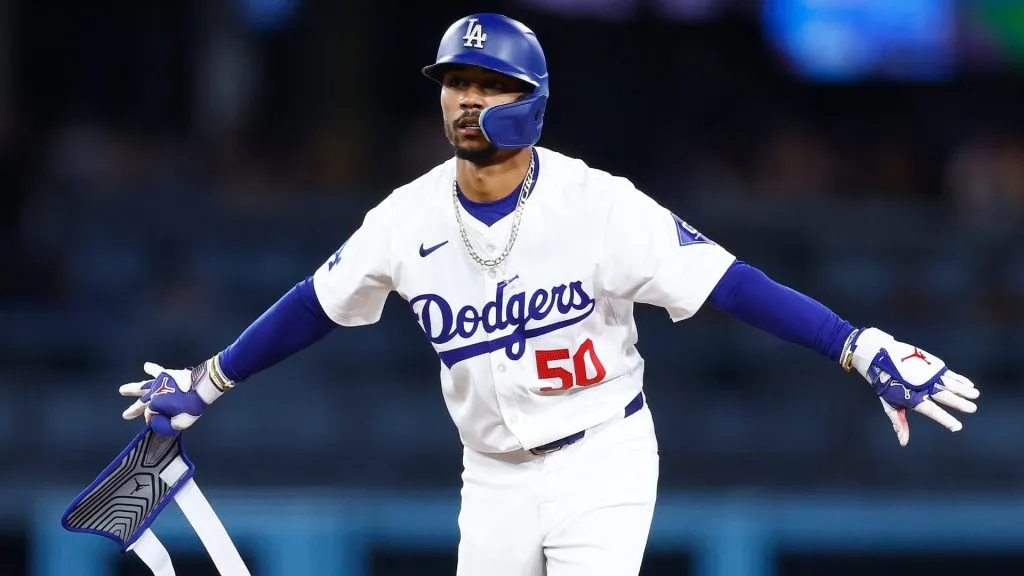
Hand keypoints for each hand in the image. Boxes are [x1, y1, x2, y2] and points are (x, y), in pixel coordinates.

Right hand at [120, 359, 229, 435]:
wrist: (202, 386)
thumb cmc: (192, 405)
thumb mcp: (182, 422)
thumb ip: (171, 425)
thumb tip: (164, 424)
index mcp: (156, 405)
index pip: (150, 415)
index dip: (153, 420)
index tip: (157, 423)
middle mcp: (154, 393)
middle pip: (141, 403)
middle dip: (133, 410)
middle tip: (125, 415)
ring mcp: (159, 383)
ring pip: (142, 386)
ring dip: (132, 388)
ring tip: (122, 390)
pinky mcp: (167, 374)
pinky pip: (157, 370)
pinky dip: (152, 368)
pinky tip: (146, 366)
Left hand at [842, 328, 979, 446]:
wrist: (878, 356)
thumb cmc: (885, 385)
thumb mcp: (889, 405)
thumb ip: (900, 423)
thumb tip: (903, 442)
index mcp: (912, 398)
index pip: (931, 411)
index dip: (945, 419)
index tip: (957, 427)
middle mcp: (922, 385)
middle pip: (944, 395)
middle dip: (959, 403)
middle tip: (972, 409)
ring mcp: (927, 373)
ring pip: (949, 382)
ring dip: (963, 389)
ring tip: (976, 395)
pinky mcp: (929, 363)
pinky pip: (947, 373)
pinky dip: (959, 379)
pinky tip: (969, 384)